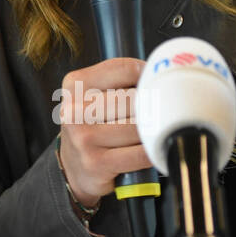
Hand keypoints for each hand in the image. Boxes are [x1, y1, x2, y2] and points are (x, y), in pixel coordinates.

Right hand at [57, 58, 152, 207]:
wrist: (73, 167)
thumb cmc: (92, 127)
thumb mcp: (94, 96)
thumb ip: (120, 81)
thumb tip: (160, 74)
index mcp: (75, 85)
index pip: (125, 69)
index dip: (148, 76)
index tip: (155, 85)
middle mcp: (75, 110)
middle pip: (134, 99)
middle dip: (153, 107)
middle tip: (161, 112)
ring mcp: (84, 137)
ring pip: (139, 127)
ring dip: (153, 131)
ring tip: (153, 132)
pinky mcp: (96, 162)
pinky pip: (141, 154)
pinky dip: (153, 152)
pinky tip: (152, 150)